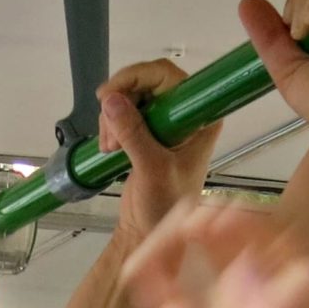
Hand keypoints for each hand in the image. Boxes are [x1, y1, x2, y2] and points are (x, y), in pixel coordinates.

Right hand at [97, 57, 224, 244]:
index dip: (138, 77)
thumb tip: (111, 102)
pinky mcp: (148, 132)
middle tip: (108, 126)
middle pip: (146, 83)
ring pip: (131, 97)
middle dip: (121, 102)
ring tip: (111, 147)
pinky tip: (111, 147)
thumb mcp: (152, 169)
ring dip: (113, 117)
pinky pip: (125, 113)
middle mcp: (185, 116)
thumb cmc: (165, 207)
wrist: (151, 231)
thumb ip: (133, 134)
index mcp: (199, 119)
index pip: (168, 76)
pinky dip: (111, 125)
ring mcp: (165, 123)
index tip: (113, 93)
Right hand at [102, 235, 308, 307]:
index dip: (267, 236)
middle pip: (250, 257)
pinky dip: (154, 276)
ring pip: (208, 271)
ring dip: (188, 242)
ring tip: (165, 234)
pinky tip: (138, 266)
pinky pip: (168, 302)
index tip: (230, 225)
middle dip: (223, 228)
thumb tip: (291, 270)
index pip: (292, 267)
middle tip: (191, 220)